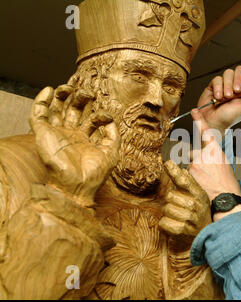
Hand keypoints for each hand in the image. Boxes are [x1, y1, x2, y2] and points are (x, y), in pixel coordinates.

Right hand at [30, 86, 119, 206]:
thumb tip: (111, 118)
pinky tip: (49, 90)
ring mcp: (57, 134)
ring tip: (69, 86)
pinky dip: (41, 101)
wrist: (78, 186)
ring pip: (56, 109)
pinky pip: (38, 114)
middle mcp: (71, 135)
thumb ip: (114, 134)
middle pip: (73, 110)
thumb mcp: (112, 152)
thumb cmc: (95, 174)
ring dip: (62, 96)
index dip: (99, 114)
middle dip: (79, 99)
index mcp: (86, 139)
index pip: (91, 119)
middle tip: (88, 93)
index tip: (106, 115)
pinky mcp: (43, 134)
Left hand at [159, 160, 211, 246]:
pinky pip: (163, 222)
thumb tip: (174, 166)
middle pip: (170, 195)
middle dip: (171, 200)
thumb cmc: (200, 211)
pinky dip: (166, 224)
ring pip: (166, 209)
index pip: (185, 181)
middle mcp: (196, 205)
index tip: (167, 163)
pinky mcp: (182, 230)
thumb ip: (186, 181)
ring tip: (178, 215)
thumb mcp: (198, 195)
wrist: (207, 233)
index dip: (174, 171)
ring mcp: (190, 218)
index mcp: (199, 194)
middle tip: (179, 205)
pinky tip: (175, 223)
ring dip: (168, 212)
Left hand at [188, 110, 240, 220]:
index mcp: (215, 149)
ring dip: (195, 169)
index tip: (195, 111)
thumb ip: (213, 154)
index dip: (199, 120)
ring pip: (190, 162)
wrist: (224, 194)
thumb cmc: (227, 180)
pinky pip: (187, 170)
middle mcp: (205, 152)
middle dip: (197, 159)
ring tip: (205, 178)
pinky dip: (192, 176)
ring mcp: (196, 161)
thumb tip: (206, 153)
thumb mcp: (224, 162)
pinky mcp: (190, 170)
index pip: (206, 131)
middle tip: (206, 170)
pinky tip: (201, 181)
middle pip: (194, 151)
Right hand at [196, 66, 240, 138]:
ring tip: (226, 98)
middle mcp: (236, 85)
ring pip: (228, 73)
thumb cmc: (228, 118)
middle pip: (240, 71)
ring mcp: (225, 84)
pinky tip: (218, 98)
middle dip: (238, 79)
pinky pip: (217, 79)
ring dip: (227, 86)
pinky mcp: (214, 85)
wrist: (212, 122)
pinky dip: (218, 88)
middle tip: (237, 91)